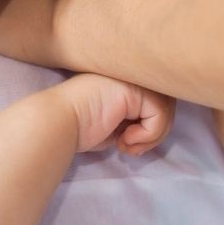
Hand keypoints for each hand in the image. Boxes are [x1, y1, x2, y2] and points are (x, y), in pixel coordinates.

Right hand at [57, 73, 175, 155]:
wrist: (57, 122)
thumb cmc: (77, 127)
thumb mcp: (113, 122)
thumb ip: (133, 118)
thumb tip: (155, 128)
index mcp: (122, 79)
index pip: (155, 99)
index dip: (150, 126)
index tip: (129, 145)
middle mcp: (129, 74)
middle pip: (165, 103)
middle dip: (155, 133)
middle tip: (133, 149)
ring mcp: (131, 77)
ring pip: (166, 109)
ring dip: (152, 136)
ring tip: (129, 146)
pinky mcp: (134, 88)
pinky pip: (159, 114)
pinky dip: (148, 134)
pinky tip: (126, 139)